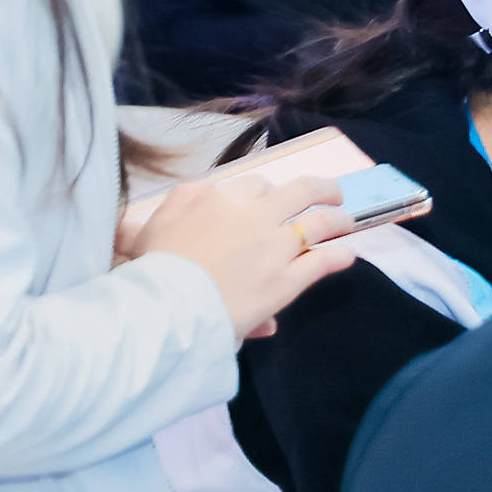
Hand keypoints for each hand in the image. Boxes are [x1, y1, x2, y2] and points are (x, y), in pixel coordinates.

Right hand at [128, 174, 355, 340]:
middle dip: (320, 188)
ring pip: (318, 221)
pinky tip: (346, 255)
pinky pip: (323, 261)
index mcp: (212, 197)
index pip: (253, 184)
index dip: (269, 192)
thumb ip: (166, 216)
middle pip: (297, 190)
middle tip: (329, 193)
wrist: (162, 307)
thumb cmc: (149, 272)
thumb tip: (173, 211)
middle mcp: (248, 213)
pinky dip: (339, 256)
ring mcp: (271, 246)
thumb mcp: (145, 232)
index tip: (274, 200)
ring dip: (338, 219)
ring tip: (346, 221)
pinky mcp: (285, 279)